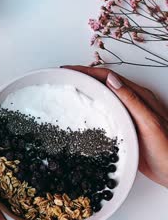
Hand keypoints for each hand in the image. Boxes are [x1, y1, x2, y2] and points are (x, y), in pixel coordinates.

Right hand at [63, 66, 167, 187]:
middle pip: (103, 84)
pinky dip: (91, 110)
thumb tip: (111, 80)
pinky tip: (82, 116)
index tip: (67, 70)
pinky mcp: (125, 129)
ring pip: (103, 98)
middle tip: (62, 79)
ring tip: (66, 94)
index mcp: (139, 96)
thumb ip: (132, 101)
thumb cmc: (167, 149)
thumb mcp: (149, 123)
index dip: (87, 71)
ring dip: (85, 93)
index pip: (108, 77)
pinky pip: (105, 114)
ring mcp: (128, 116)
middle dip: (82, 78)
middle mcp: (132, 103)